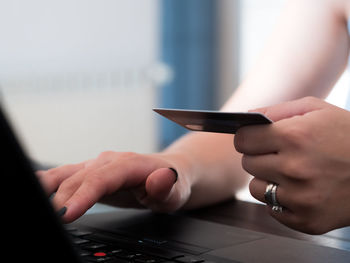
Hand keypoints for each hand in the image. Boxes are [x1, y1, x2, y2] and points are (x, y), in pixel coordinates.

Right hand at [37, 151, 191, 222]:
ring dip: (48, 189)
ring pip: (67, 175)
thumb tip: (160, 178)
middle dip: (60, 200)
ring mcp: (98, 165)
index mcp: (129, 164)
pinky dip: (48, 182)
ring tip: (33, 203)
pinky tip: (34, 188)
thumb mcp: (176, 190)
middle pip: (79, 179)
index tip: (67, 214)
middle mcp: (110, 161)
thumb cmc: (172, 183)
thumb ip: (166, 185)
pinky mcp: (91, 172)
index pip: (101, 179)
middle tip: (49, 222)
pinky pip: (66, 175)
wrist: (170, 173)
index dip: (82, 195)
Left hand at [234, 97, 349, 233]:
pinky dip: (281, 199)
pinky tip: (301, 189)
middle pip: (247, 163)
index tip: (253, 139)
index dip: (247, 137)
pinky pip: (272, 209)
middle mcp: (295, 168)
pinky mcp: (306, 220)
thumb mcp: (317, 109)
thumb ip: (277, 111)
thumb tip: (246, 118)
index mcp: (295, 137)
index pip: (242, 140)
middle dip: (259, 156)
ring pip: (256, 188)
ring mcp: (301, 198)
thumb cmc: (349, 136)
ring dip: (267, 179)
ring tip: (291, 173)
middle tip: (279, 154)